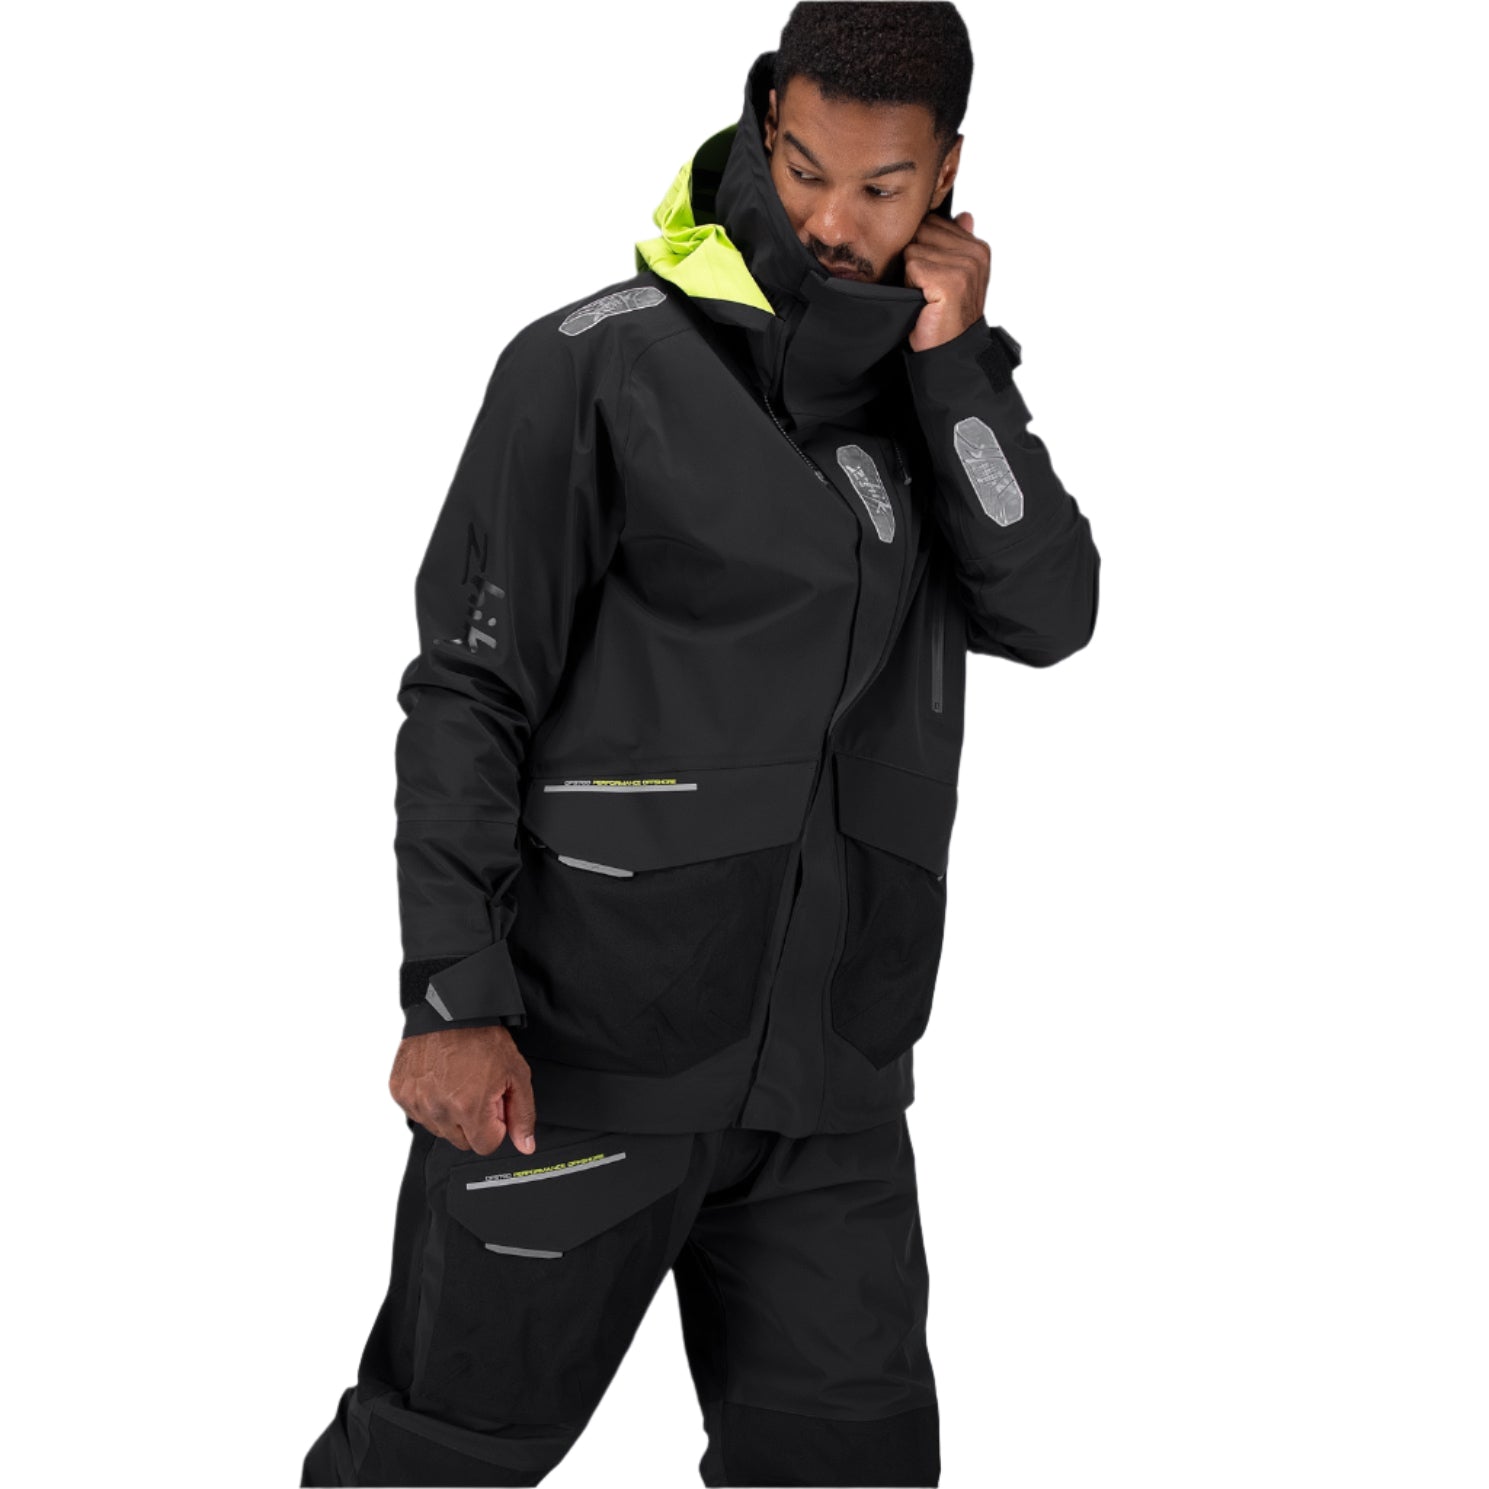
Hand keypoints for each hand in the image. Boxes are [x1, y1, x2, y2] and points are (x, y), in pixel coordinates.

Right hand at [389, 1025, 537, 1155]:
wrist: (450, 1010)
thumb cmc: (483, 1038)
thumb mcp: (516, 1074)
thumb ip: (522, 1114)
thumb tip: (526, 1146)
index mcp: (468, 1108)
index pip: (485, 1146)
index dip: (495, 1125)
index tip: (494, 1104)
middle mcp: (438, 1109)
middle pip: (461, 1142)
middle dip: (473, 1122)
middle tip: (477, 1091)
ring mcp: (416, 1101)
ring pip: (439, 1129)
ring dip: (450, 1114)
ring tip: (458, 1082)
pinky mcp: (400, 1092)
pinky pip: (418, 1113)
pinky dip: (430, 1102)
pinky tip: (439, 1080)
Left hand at [903, 209, 989, 352]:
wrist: (949, 351)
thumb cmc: (946, 315)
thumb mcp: (954, 275)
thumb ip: (956, 243)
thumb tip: (964, 216)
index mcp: (978, 248)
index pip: (934, 223)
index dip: (923, 249)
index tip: (932, 277)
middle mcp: (975, 254)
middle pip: (922, 232)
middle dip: (915, 259)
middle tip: (926, 288)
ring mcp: (964, 267)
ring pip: (913, 249)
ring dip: (911, 275)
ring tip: (926, 296)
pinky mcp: (950, 281)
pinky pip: (912, 265)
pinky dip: (910, 285)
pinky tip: (924, 301)